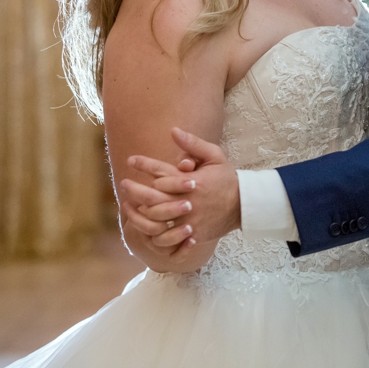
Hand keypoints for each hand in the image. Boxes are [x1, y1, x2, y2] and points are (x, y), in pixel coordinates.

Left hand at [121, 128, 241, 251]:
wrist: (245, 206)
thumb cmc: (227, 179)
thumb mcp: (215, 156)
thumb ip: (193, 144)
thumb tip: (173, 131)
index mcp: (191, 181)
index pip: (161, 171)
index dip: (144, 164)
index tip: (131, 160)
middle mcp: (187, 200)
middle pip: (152, 197)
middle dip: (134, 189)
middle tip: (123, 184)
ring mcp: (189, 219)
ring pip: (155, 218)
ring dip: (139, 212)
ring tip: (129, 205)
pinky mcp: (192, 234)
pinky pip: (167, 237)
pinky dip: (153, 232)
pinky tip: (144, 225)